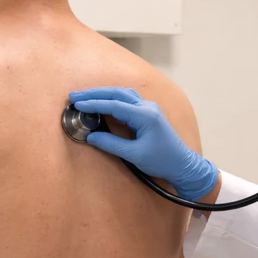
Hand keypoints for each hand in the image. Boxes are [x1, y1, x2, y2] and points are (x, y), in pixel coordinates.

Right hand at [69, 87, 218, 201]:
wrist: (182, 165)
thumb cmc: (161, 161)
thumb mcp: (134, 155)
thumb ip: (111, 143)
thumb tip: (91, 136)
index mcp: (145, 115)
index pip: (114, 105)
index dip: (94, 104)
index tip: (77, 104)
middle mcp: (147, 107)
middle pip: (117, 93)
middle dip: (95, 94)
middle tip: (75, 96)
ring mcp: (149, 108)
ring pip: (122, 94)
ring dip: (103, 94)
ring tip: (85, 97)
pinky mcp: (148, 113)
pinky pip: (128, 100)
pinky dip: (113, 99)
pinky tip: (103, 102)